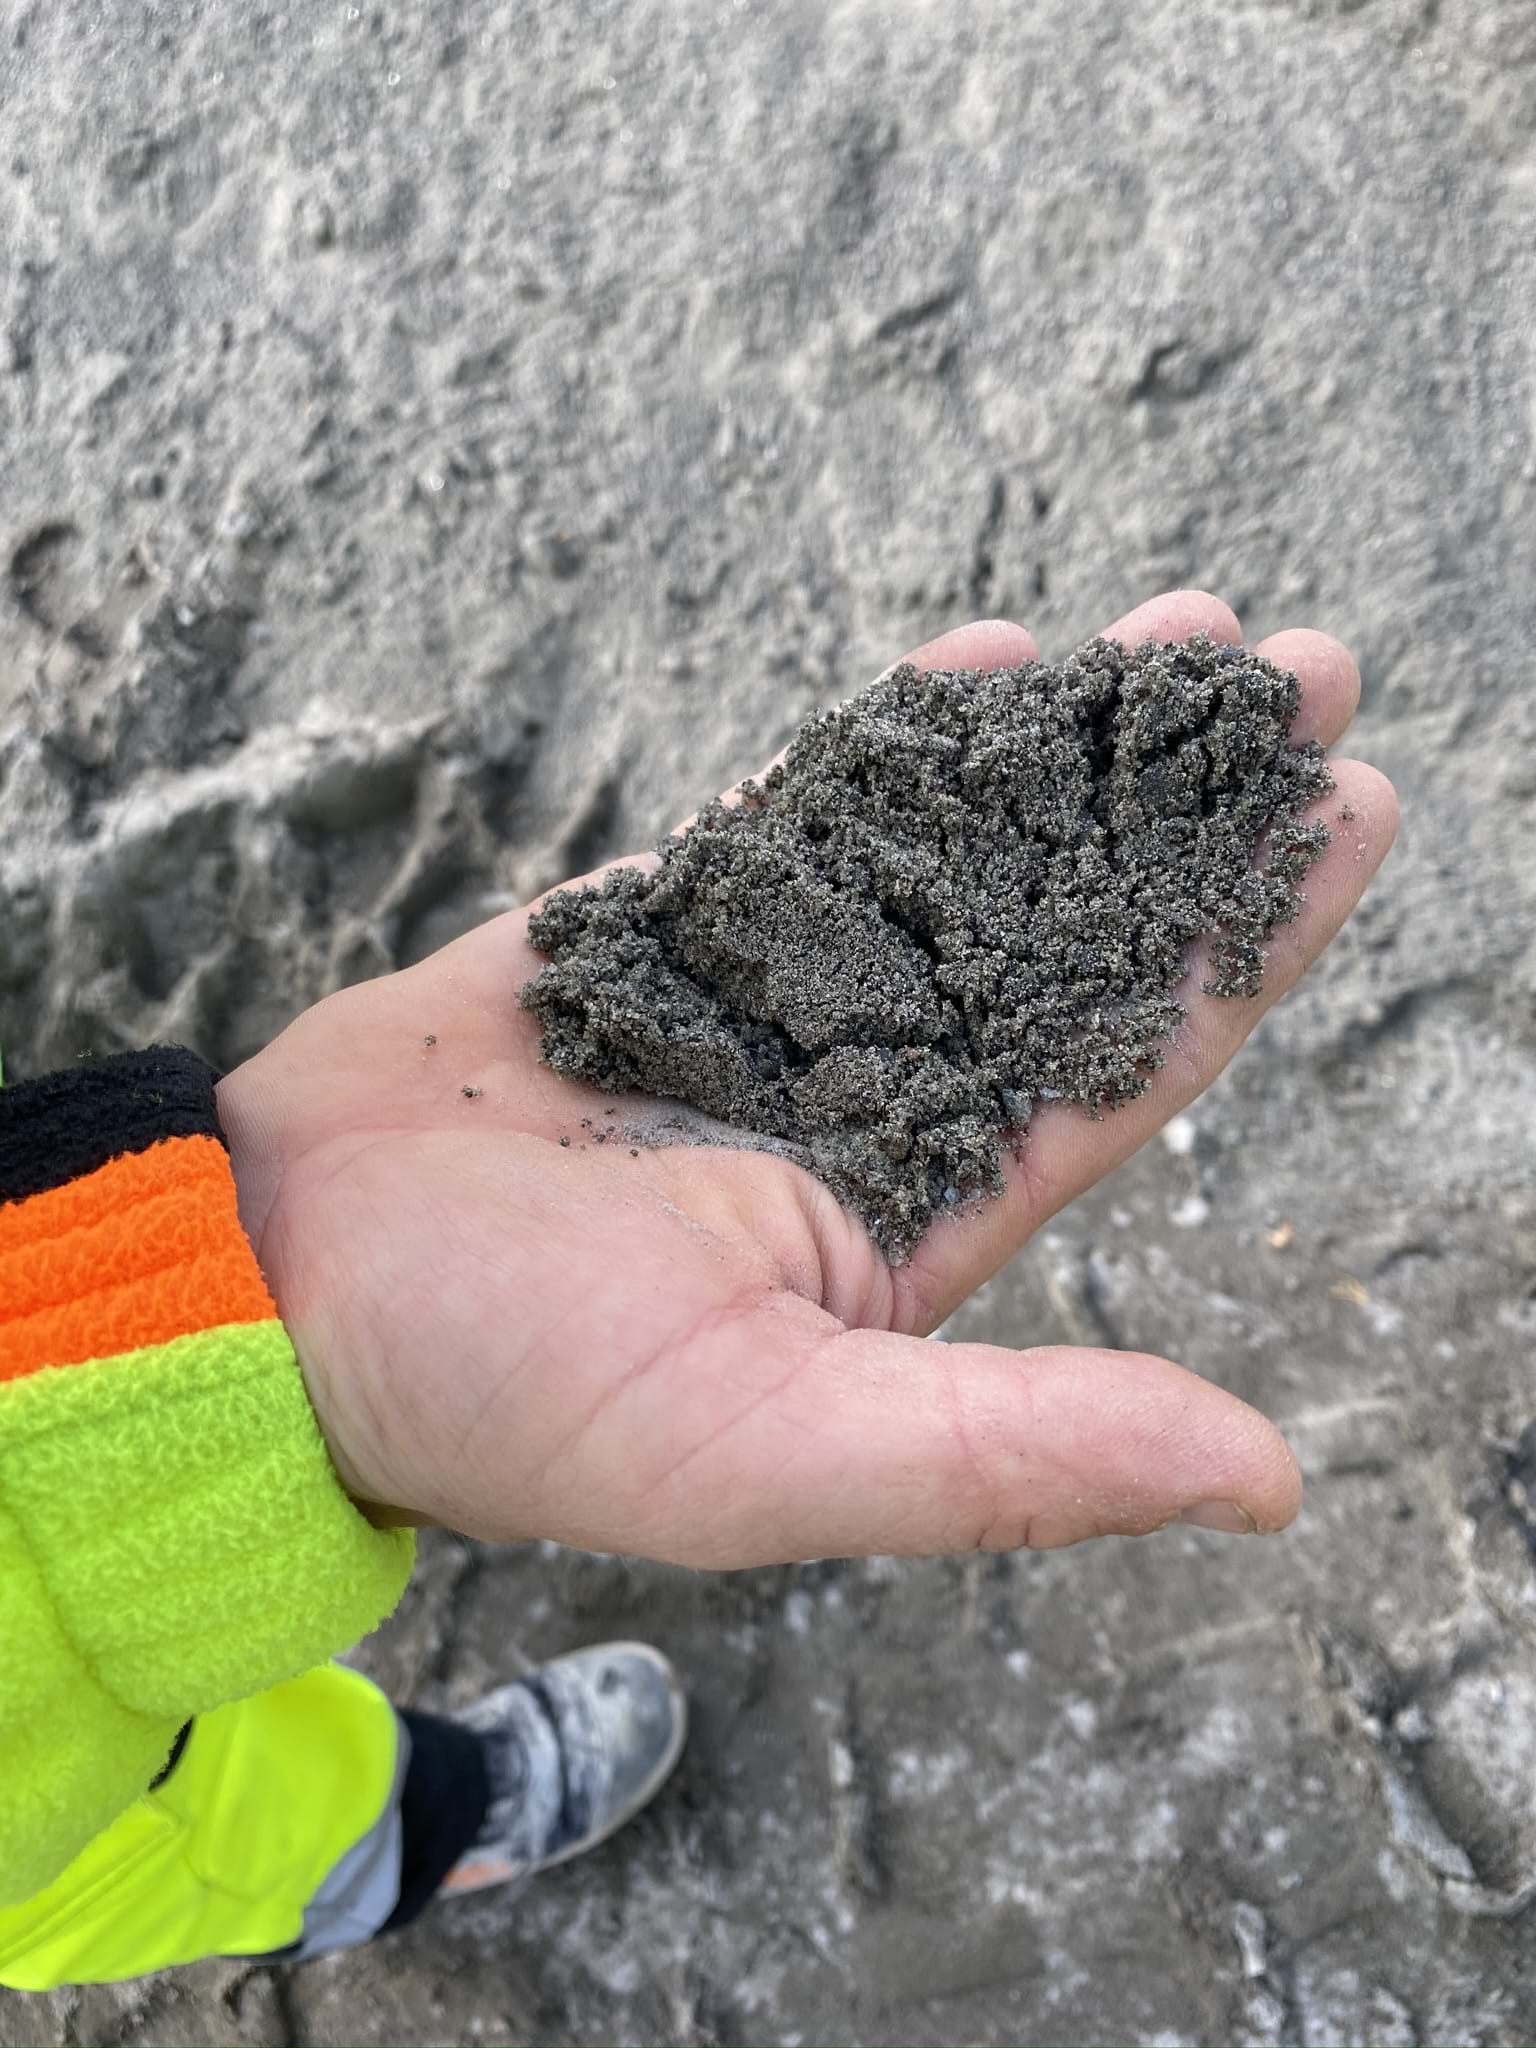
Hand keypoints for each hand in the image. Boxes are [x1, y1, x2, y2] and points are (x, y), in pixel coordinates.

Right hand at [218, 591, 1396, 1566]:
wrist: (274, 1278)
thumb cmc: (503, 1388)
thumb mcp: (777, 1450)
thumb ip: (1014, 1455)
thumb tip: (1272, 1485)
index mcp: (916, 1221)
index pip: (1125, 1070)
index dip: (1248, 946)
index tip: (1353, 814)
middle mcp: (865, 1101)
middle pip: (1069, 931)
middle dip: (1189, 810)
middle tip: (1312, 670)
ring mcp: (765, 1001)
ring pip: (953, 855)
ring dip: (1073, 753)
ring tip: (1188, 638)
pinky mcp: (662, 924)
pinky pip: (807, 817)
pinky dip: (900, 744)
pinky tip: (993, 666)